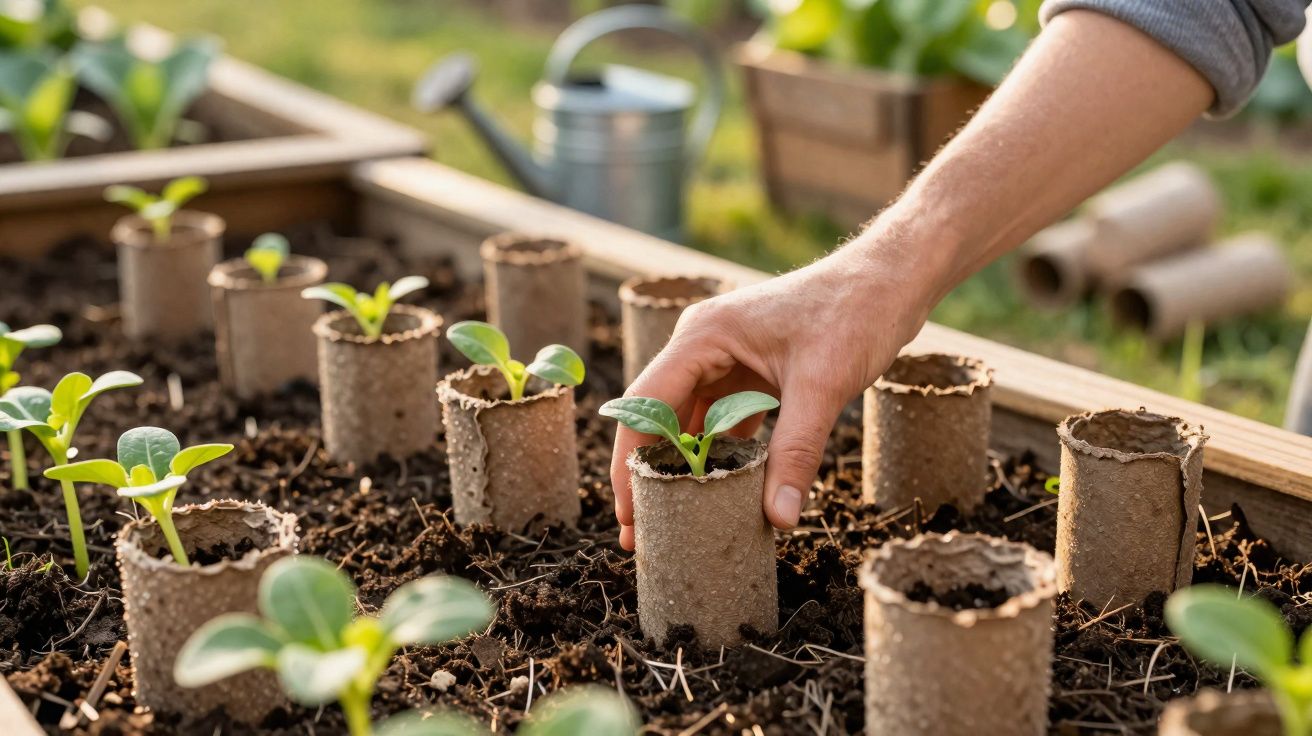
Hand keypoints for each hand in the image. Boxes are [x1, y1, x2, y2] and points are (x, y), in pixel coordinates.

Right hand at [609, 237, 938, 549]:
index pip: (648, 407)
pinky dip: (723, 456)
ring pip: (692, 424)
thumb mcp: (823, 386)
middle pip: (661, 418)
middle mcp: (703, 345)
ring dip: (685, 470)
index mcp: (703, 336)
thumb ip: (796, 452)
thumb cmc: (855, 311)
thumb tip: (779, 518)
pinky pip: (725, 421)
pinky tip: (721, 494)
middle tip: (638, 535)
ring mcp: (726, 358)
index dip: (631, 464)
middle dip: (649, 475)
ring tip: (672, 523)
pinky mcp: (752, 372)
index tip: (627, 515)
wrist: (892, 278)